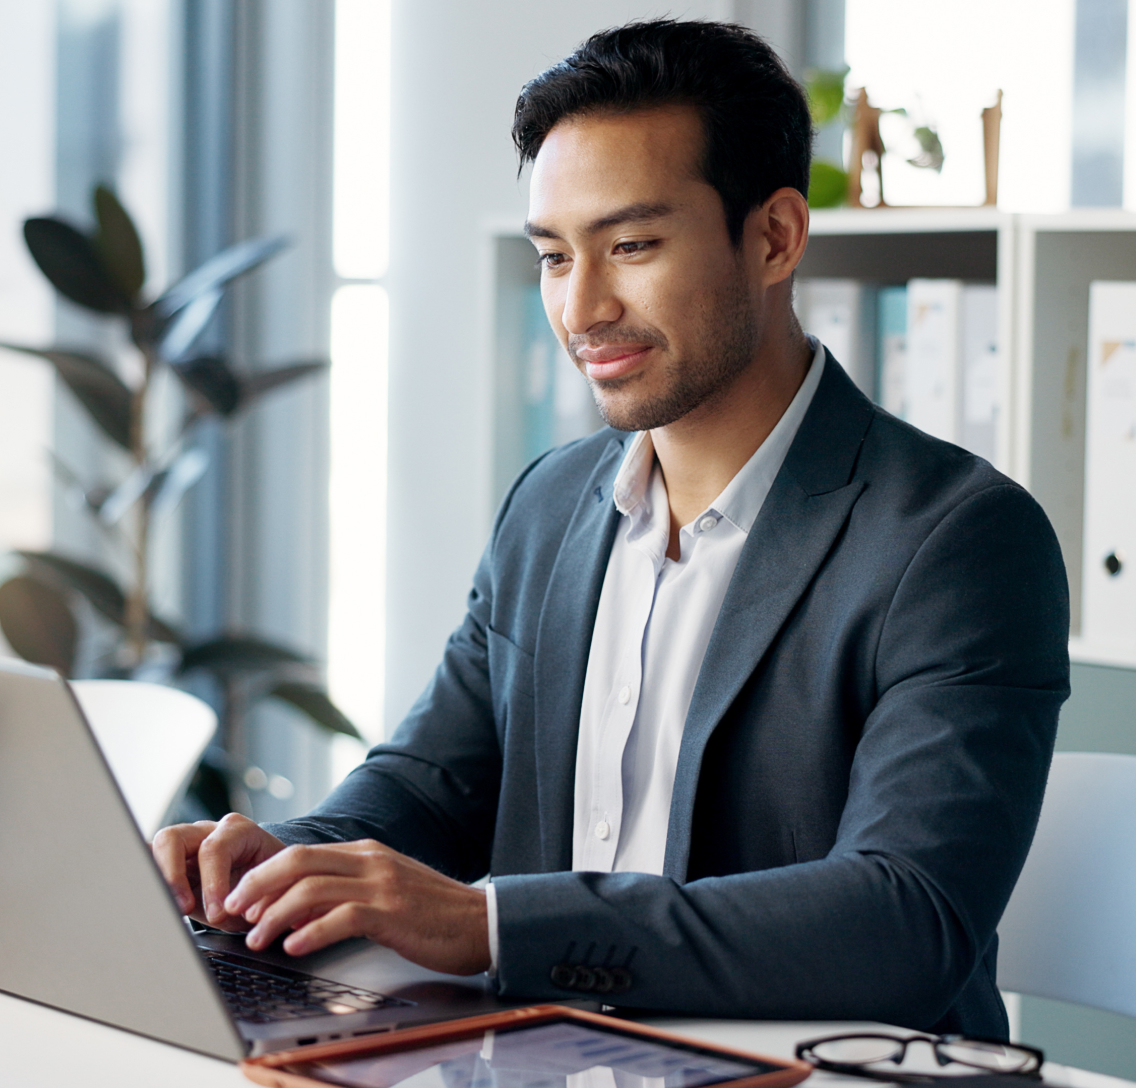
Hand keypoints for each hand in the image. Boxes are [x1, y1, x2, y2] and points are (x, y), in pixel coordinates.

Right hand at [151, 814, 284, 929]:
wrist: (269, 882)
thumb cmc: (271, 884)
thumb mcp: (271, 890)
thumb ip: (258, 898)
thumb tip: (239, 912)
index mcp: (238, 831)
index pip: (214, 848)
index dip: (212, 883)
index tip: (218, 913)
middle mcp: (207, 831)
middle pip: (172, 838)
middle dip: (172, 876)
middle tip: (184, 909)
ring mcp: (186, 844)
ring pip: (154, 849)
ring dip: (157, 879)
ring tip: (169, 908)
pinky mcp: (171, 861)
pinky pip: (149, 862)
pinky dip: (146, 879)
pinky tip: (151, 902)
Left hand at [222, 840, 490, 975]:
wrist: (481, 921)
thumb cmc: (432, 912)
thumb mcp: (386, 891)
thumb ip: (345, 893)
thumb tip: (296, 910)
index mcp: (366, 853)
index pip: (302, 854)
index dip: (265, 875)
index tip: (241, 900)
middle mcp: (370, 860)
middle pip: (298, 861)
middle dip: (257, 885)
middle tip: (233, 911)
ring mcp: (382, 883)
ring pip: (312, 888)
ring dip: (275, 914)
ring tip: (256, 938)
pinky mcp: (392, 911)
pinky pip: (341, 917)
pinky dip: (311, 932)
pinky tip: (294, 946)